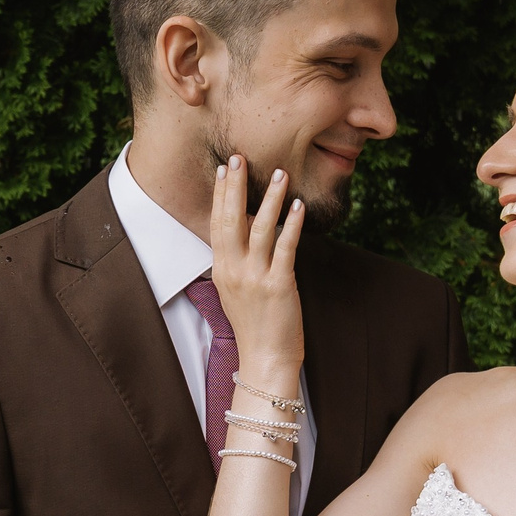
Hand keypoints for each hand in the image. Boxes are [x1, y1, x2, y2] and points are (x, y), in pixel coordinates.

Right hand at [208, 153, 305, 381]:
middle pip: (231, 219)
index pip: (217, 223)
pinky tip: (298, 205)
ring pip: (260, 228)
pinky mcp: (279, 285)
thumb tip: (246, 231)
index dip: (220, 195)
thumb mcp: (236, 290)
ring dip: (269, 198)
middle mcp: (234, 270)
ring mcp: (255, 278)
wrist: (265, 359)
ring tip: (280, 173)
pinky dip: (292, 224)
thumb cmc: (255, 325)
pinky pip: (285, 248)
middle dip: (235, 186)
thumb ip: (237, 261)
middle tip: (239, 157)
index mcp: (222, 269)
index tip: (224, 169)